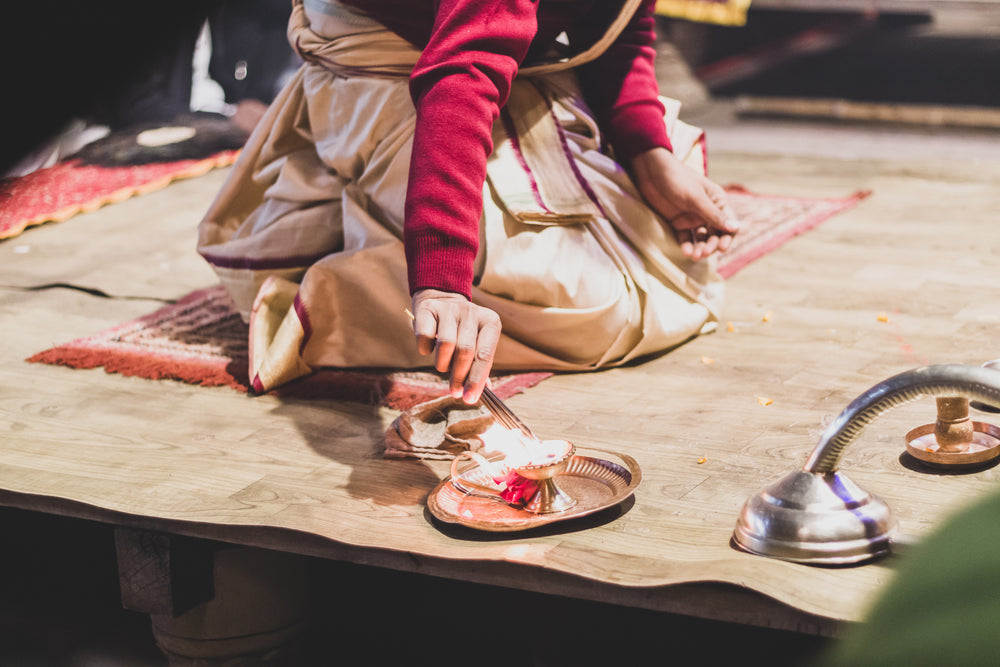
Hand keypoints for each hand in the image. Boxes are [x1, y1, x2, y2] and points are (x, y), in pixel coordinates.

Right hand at [410, 289, 501, 403]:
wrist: (441, 299)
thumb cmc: (463, 330)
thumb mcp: (478, 341)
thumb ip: (480, 365)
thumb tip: (482, 393)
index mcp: (490, 322)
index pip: (485, 355)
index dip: (477, 379)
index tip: (469, 399)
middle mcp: (471, 312)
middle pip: (465, 351)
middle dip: (459, 377)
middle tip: (455, 391)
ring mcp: (449, 308)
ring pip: (445, 345)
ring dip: (443, 363)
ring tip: (443, 365)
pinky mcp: (428, 309)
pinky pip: (425, 337)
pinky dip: (425, 349)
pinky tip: (429, 348)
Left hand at [630, 147, 739, 260]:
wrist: (651, 171)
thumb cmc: (677, 179)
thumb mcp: (696, 198)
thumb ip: (713, 214)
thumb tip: (736, 228)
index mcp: (718, 201)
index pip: (728, 223)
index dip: (727, 237)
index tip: (722, 248)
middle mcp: (708, 211)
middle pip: (715, 234)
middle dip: (711, 245)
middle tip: (703, 253)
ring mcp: (692, 218)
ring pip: (700, 238)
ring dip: (700, 248)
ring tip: (694, 256)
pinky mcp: (678, 222)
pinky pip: (685, 237)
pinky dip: (686, 245)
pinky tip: (685, 251)